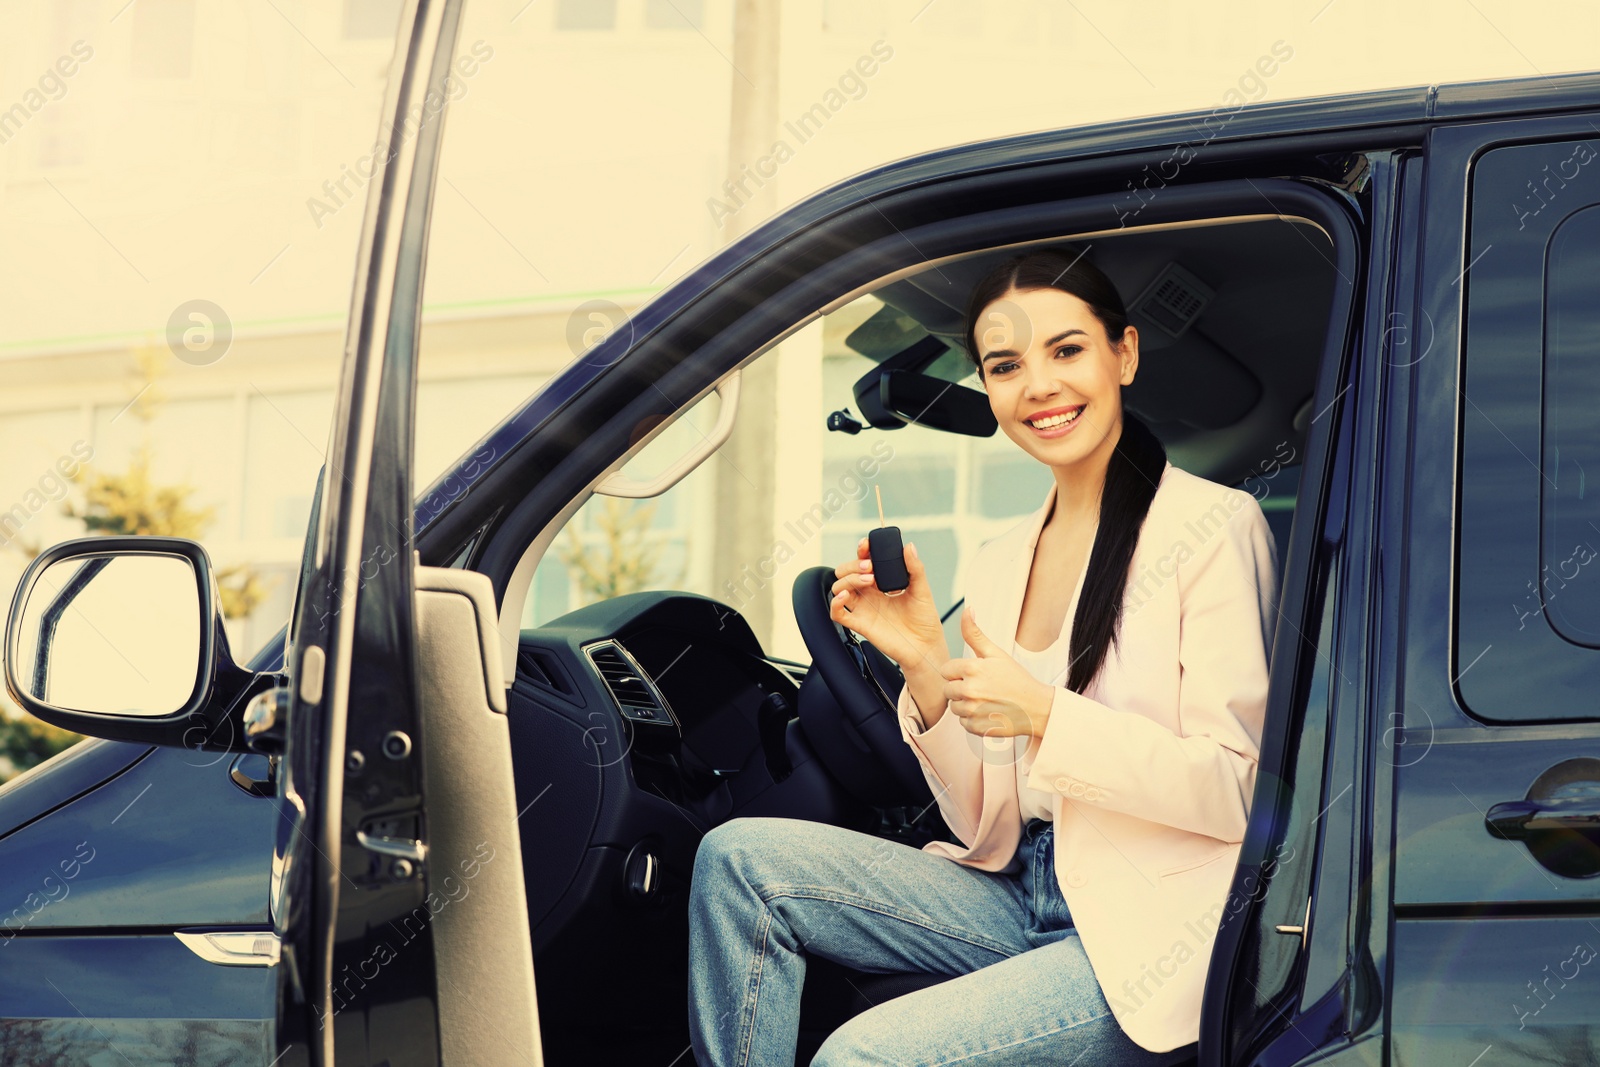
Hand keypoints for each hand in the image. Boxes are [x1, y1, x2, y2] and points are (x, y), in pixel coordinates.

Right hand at [829, 536, 946, 673]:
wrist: (925, 646)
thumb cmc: (924, 620)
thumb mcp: (922, 589)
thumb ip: (915, 568)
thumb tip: (910, 547)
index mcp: (881, 583)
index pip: (863, 561)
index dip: (861, 551)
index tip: (866, 545)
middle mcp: (869, 594)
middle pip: (845, 572)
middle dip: (853, 565)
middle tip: (870, 567)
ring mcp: (863, 608)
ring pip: (839, 588)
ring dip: (848, 579)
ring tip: (868, 580)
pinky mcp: (860, 624)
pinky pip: (837, 614)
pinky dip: (835, 603)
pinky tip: (845, 596)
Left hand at [941, 607, 1055, 739]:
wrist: (1037, 708)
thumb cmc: (1017, 680)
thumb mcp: (996, 654)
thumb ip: (975, 634)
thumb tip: (967, 610)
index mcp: (972, 668)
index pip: (946, 670)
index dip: (959, 672)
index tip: (975, 675)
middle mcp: (970, 690)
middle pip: (947, 689)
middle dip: (960, 688)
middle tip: (983, 688)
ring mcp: (972, 710)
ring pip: (954, 707)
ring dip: (966, 705)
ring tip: (987, 700)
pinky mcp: (976, 728)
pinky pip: (963, 723)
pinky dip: (973, 720)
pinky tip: (989, 713)